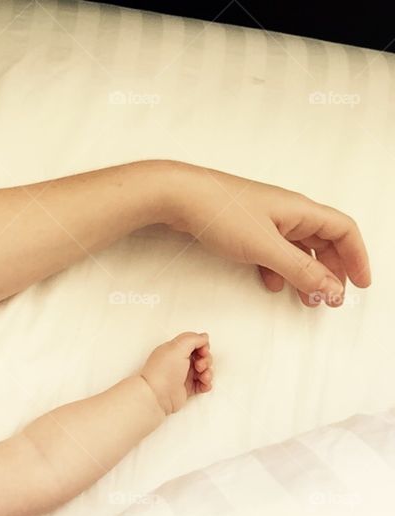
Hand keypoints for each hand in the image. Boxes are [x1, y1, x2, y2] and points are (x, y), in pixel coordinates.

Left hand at [139, 332, 212, 415]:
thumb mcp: (177, 347)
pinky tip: (204, 384)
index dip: (202, 346)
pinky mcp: (187, 388)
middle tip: (200, 366)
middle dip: (206, 360)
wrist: (157, 395)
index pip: (194, 343)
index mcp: (174, 350)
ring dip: (208, 372)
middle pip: (201, 356)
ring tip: (203, 377)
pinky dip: (206, 383)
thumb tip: (204, 337)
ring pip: (204, 370)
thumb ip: (193, 339)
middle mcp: (179, 361)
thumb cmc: (164, 371)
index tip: (202, 351)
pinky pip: (202, 384)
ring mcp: (183, 375)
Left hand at [165, 162, 370, 307]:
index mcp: (300, 210)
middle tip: (332, 297)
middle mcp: (287, 212)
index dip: (357, 257)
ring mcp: (264, 219)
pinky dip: (277, 268)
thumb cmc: (220, 212)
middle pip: (323, 241)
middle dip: (331, 270)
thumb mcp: (265, 247)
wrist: (178, 196)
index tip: (360, 284)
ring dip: (304, 273)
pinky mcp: (243, 228)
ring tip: (306, 297)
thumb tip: (332, 289)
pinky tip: (273, 284)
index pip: (344, 230)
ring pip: (296, 248)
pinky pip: (271, 250)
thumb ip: (301, 270)